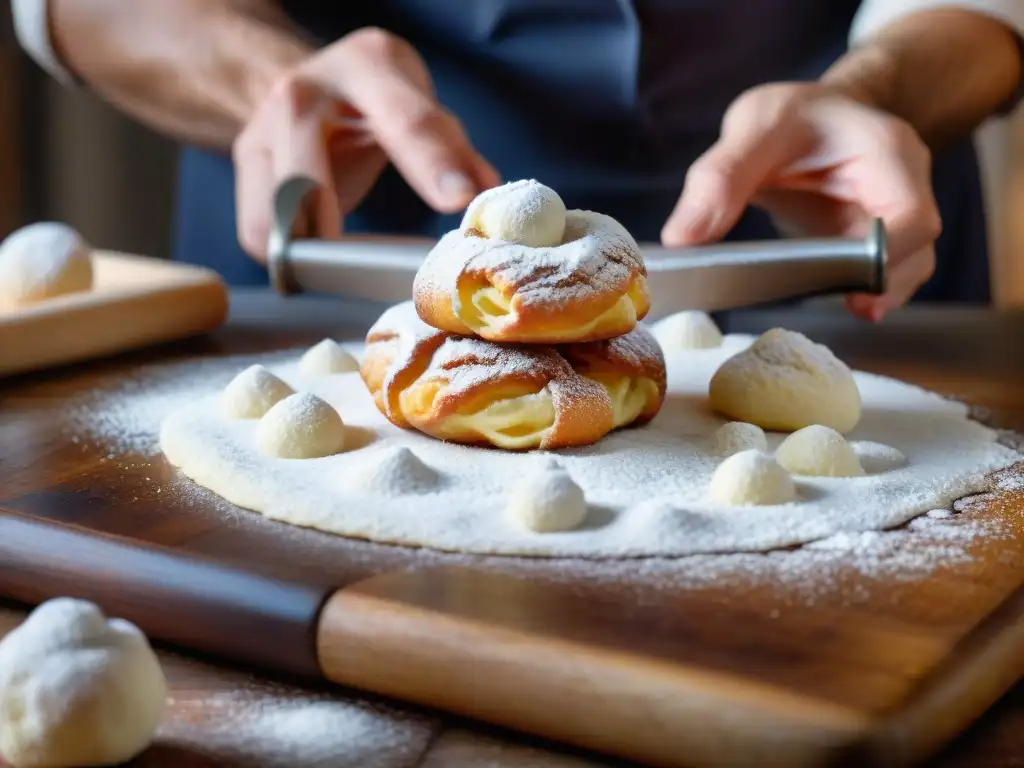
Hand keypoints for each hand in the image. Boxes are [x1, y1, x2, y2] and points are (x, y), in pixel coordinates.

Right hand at [233, 27, 499, 261]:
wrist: (311, 81)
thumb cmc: (377, 97)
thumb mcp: (420, 101)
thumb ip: (454, 148)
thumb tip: (485, 193)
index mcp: (364, 66)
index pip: (402, 121)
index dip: (431, 165)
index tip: (458, 203)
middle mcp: (302, 92)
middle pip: (311, 175)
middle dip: (336, 227)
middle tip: (371, 268)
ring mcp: (263, 126)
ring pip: (274, 212)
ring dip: (306, 252)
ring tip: (341, 268)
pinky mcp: (245, 162)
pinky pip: (260, 229)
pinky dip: (289, 257)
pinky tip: (316, 261)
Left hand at [661, 83, 941, 321]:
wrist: (810, 116)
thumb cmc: (793, 116)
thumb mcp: (753, 126)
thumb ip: (719, 179)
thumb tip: (681, 240)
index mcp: (885, 152)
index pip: (910, 214)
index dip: (889, 254)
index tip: (854, 283)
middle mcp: (901, 186)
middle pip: (915, 249)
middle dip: (885, 281)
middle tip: (854, 306)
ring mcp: (888, 217)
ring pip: (904, 268)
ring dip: (876, 291)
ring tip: (848, 308)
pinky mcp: (868, 241)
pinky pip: (876, 272)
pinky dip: (859, 288)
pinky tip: (837, 300)